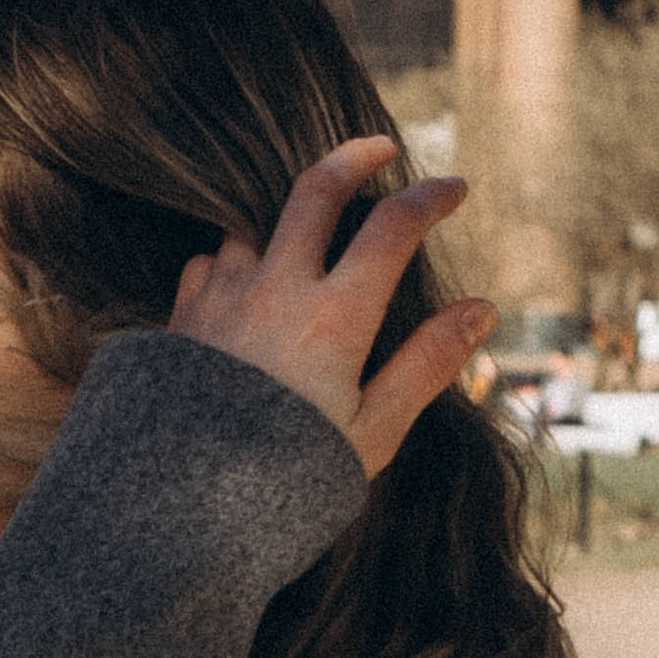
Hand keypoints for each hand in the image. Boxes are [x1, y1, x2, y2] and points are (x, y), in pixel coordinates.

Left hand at [168, 134, 493, 480]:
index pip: (393, 227)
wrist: (177, 508)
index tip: (454, 187)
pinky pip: (206, 265)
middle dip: (354, 158)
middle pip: (315, 191)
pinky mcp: (179, 320)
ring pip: (252, 227)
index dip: (430, 197)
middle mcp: (274, 290)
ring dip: (282, 222)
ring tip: (303, 240)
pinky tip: (241, 288)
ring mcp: (220, 298)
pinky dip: (232, 265)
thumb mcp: (371, 434)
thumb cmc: (284, 482)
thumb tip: (482, 311)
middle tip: (380, 149)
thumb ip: (425, 366)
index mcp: (334, 317)